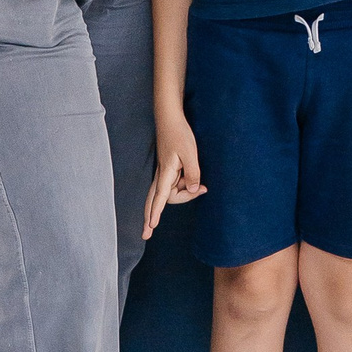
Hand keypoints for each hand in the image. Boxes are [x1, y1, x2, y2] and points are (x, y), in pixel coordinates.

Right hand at [143, 120, 204, 236]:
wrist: (170, 118)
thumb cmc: (179, 134)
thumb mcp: (191, 153)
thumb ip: (193, 173)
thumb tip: (194, 190)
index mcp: (166, 172)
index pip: (159, 197)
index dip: (155, 212)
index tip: (150, 227)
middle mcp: (162, 175)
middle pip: (158, 199)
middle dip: (150, 216)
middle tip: (147, 233)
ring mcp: (165, 171)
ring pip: (168, 193)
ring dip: (183, 195)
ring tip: (203, 189)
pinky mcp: (169, 167)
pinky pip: (172, 185)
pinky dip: (183, 188)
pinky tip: (194, 187)